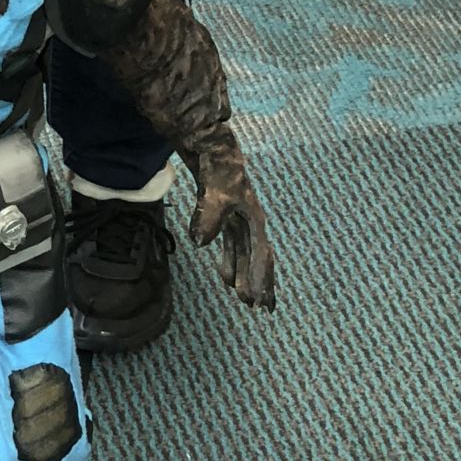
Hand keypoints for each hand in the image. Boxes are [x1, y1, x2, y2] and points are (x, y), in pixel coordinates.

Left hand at [189, 158, 275, 310]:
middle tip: (260, 309)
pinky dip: (232, 263)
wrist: (213, 150)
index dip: (258, 277)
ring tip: (246, 301)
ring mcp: (241, 222)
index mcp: (254, 219)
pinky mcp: (229, 219)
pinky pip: (235, 247)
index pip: (259, 254)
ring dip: (246, 277)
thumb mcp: (213, 192)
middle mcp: (251, 223)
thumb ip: (208, 217)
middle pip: (259, 258)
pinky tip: (226, 279)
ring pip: (247, 255)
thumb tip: (200, 244)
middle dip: (261, 283)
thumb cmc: (218, 169)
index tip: (256, 299)